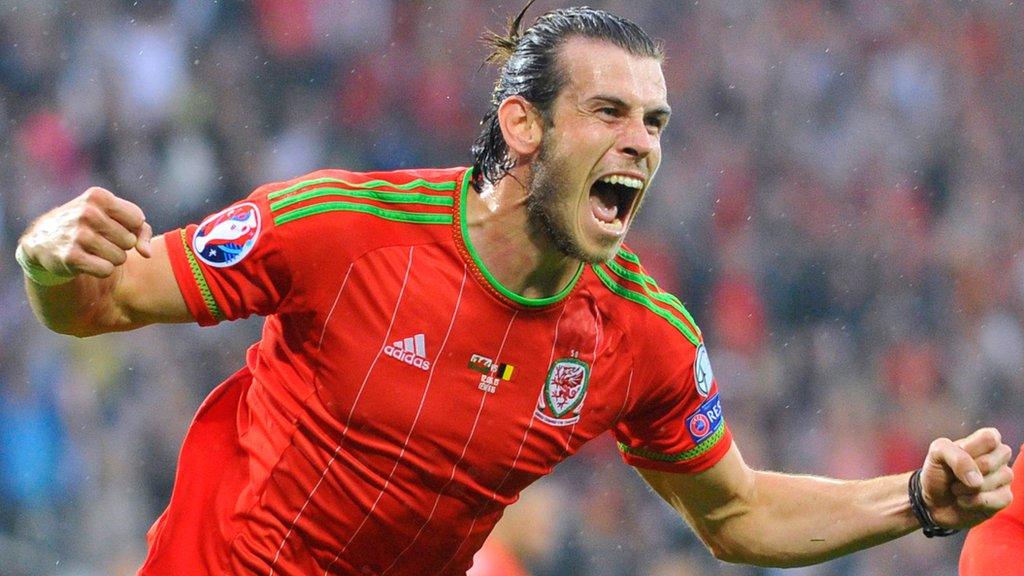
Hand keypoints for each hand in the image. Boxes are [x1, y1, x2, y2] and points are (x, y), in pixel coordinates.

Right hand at [18, 187, 152, 279]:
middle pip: (129, 241)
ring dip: (110, 258)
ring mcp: (78, 234)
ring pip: (120, 258)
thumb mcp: (113, 217)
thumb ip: (141, 230)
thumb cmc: (89, 226)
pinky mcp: (71, 256)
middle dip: (119, 245)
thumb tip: (146, 253)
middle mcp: (87, 212)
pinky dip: (101, 270)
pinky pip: (107, 270)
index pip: (138, 219)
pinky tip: (87, 261)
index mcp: (99, 196)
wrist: (44, 240)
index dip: (130, 228)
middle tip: (99, 240)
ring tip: (92, 250)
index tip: (113, 226)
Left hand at [920, 427, 1013, 528]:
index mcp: (985, 440)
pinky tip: (965, 500)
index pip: (990, 438)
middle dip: (964, 472)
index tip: (957, 455)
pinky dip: (974, 502)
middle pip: (989, 463)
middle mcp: (999, 456)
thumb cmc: (938, 472)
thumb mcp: (937, 453)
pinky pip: (997, 500)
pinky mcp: (1005, 497)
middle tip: (954, 475)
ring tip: (958, 488)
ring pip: (992, 483)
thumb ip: (956, 456)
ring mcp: (1004, 477)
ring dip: (966, 489)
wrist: (934, 501)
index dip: (970, 450)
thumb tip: (977, 480)